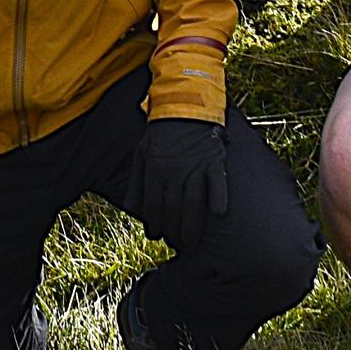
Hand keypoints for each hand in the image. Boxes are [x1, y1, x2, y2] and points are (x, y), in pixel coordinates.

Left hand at [138, 117, 231, 242]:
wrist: (183, 106)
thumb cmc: (160, 134)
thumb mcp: (141, 154)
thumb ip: (136, 182)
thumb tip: (131, 210)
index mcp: (154, 168)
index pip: (153, 205)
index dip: (154, 224)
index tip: (156, 235)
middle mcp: (174, 170)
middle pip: (172, 209)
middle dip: (172, 230)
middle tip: (176, 243)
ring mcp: (195, 166)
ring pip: (193, 203)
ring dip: (192, 225)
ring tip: (191, 241)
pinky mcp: (213, 160)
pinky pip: (218, 184)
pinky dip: (218, 199)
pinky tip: (218, 214)